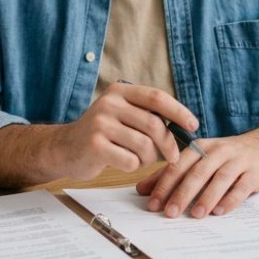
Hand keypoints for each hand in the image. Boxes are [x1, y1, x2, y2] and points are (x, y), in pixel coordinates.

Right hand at [47, 83, 197, 179]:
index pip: (157, 97)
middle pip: (153, 124)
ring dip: (148, 158)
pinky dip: (133, 167)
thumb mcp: (122, 115)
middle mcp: (109, 103)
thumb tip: (184, 128)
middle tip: (173, 157)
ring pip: (144, 145)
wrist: (64, 149)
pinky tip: (122, 163)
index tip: (194, 125)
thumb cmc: (102, 135)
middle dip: (169, 144)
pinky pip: (130, 161)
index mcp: (119, 91)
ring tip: (139, 159)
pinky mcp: (95, 146)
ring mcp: (100, 124)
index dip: (179, 111)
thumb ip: (147, 115)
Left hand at [136, 134, 258, 217]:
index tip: (152, 204)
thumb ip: (170, 173)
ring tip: (195, 214)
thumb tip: (141, 190)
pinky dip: (230, 199)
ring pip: (220, 179)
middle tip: (170, 213)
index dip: (163, 185)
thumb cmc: (222, 157)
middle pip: (197, 173)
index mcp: (199, 147)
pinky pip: (242, 186)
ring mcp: (238, 161)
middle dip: (182, 194)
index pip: (177, 165)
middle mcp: (218, 151)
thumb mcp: (196, 160)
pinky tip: (220, 211)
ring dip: (206, 197)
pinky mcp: (254, 172)